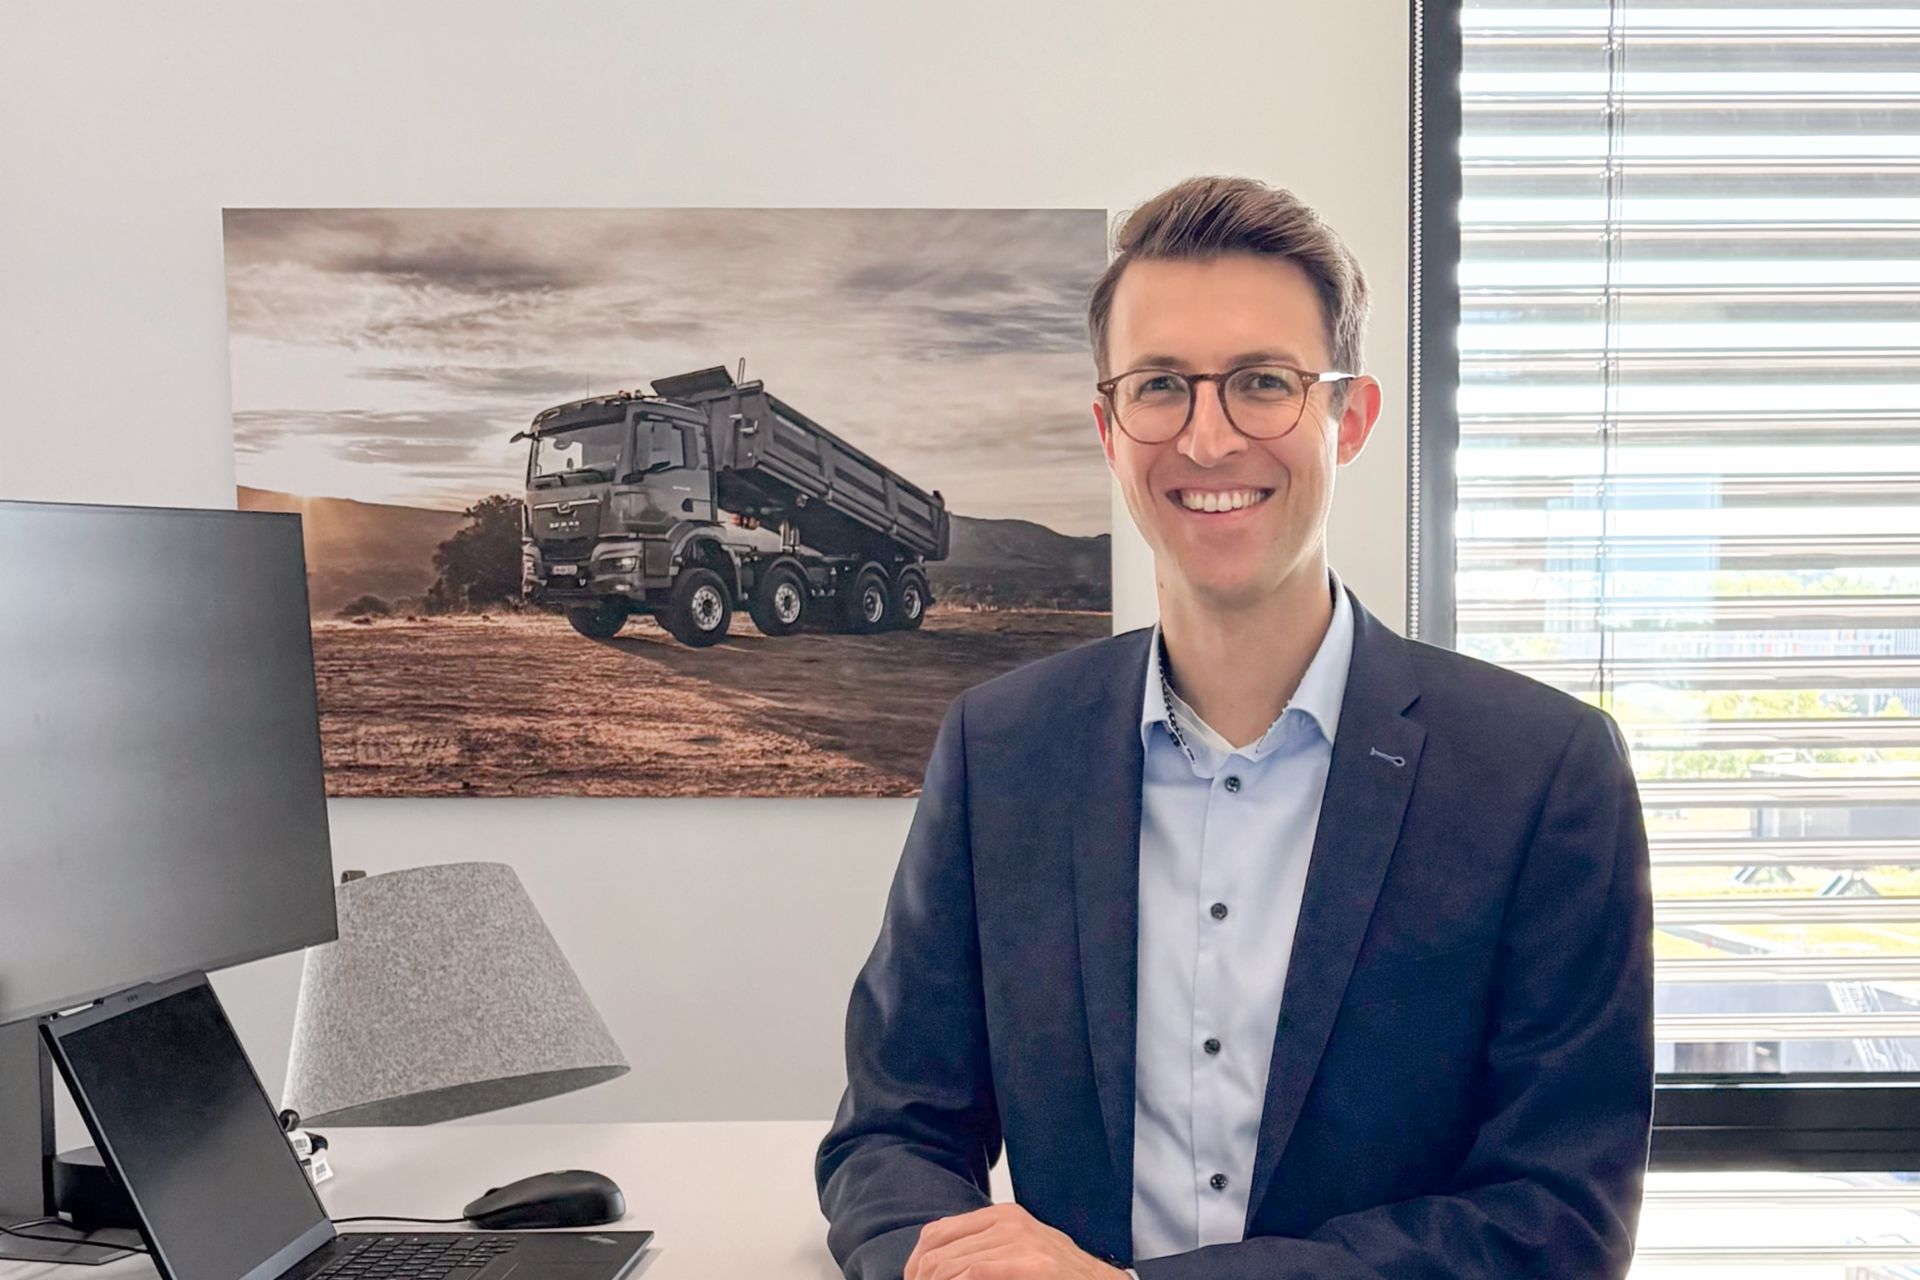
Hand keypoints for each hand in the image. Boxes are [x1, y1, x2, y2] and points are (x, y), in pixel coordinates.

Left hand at [904, 1203, 1126, 1279]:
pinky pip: (973, 1273)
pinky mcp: (1030, 1266)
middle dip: (921, 1279)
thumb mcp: (1017, 1252)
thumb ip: (981, 1251)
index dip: (915, 1264)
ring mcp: (1020, 1243)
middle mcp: (1008, 1223)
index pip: (936, 1233)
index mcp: (1002, 1216)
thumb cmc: (1059, 1278)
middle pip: (937, 1251)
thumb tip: (932, 1268)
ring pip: (949, 1265)